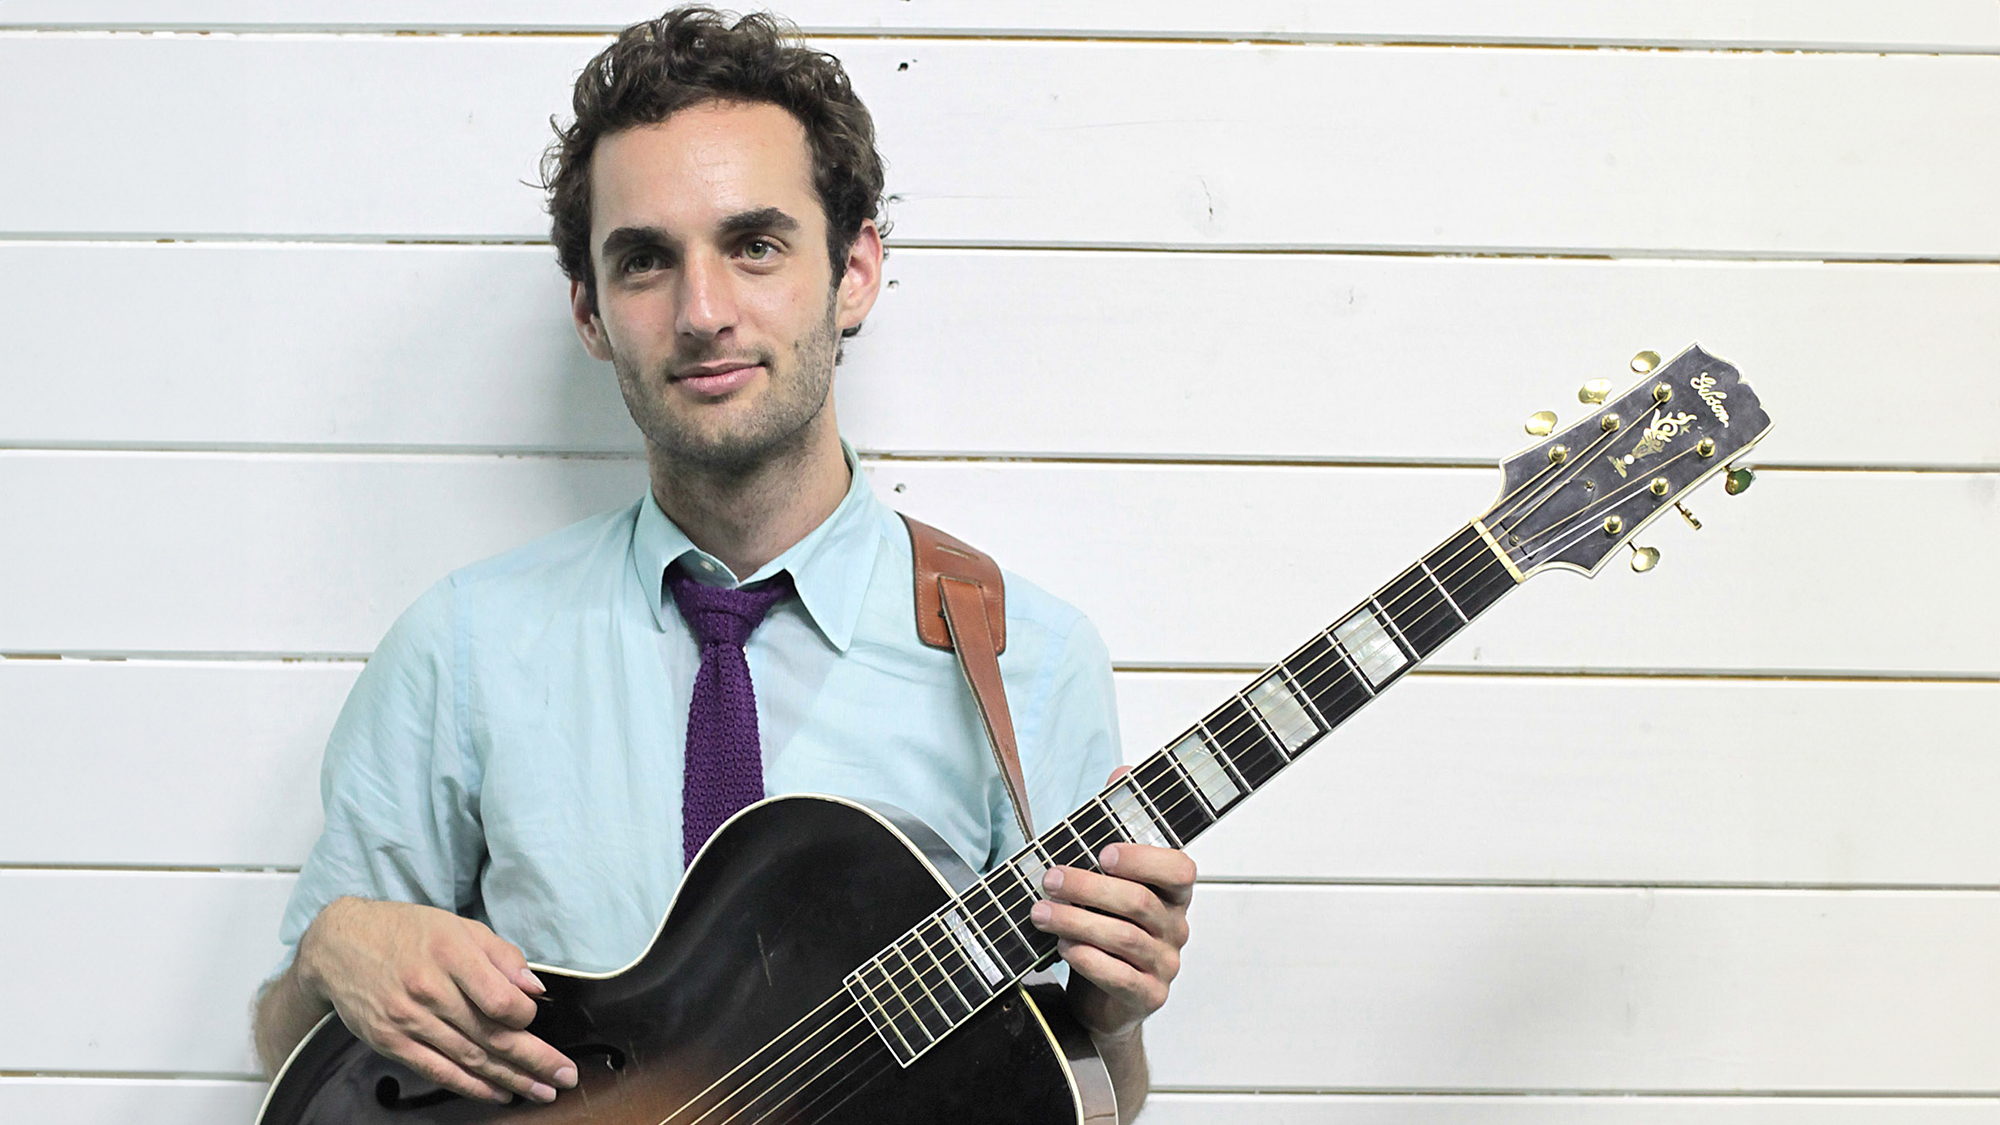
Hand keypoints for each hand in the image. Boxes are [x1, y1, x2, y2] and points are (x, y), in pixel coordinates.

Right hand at [295, 897, 577, 1104]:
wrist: (340, 945)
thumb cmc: (408, 931)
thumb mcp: (458, 927)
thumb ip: (501, 956)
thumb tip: (535, 989)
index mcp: (450, 954)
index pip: (499, 999)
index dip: (526, 1016)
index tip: (537, 1020)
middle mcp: (429, 990)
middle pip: (490, 1035)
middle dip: (535, 1060)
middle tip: (565, 1077)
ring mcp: (408, 1020)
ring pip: (469, 1058)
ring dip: (511, 1078)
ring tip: (543, 1091)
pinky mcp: (391, 1042)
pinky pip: (439, 1071)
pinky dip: (472, 1086)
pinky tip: (499, 1093)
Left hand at [1028, 772, 1196, 1042]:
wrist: (1103, 997)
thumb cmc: (1106, 926)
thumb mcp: (1110, 878)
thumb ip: (1117, 825)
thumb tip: (1123, 772)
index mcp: (1172, 893)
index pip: (1179, 870)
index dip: (1144, 859)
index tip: (1103, 852)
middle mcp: (1175, 926)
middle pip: (1138, 902)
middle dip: (1088, 887)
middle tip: (1050, 879)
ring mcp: (1164, 963)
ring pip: (1123, 937)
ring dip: (1075, 921)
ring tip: (1040, 912)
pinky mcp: (1148, 995)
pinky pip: (1119, 976)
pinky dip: (1088, 959)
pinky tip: (1064, 948)